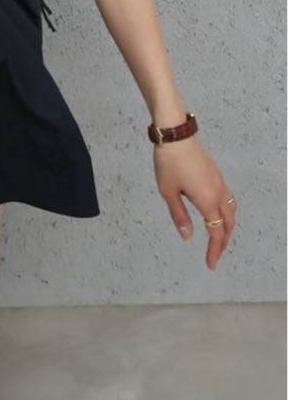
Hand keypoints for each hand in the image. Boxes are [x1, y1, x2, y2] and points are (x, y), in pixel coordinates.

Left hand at [153, 136, 235, 269]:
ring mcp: (220, 182)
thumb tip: (188, 236)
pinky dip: (226, 213)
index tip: (210, 264)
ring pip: (231, 211)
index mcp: (207, 200)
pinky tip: (216, 213)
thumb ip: (179, 215)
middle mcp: (219, 192)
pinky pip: (228, 199)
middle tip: (214, 254)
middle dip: (223, 241)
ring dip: (227, 226)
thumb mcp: (168, 192)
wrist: (176, 135)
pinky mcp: (217, 174)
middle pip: (228, 223)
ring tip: (217, 237)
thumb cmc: (168, 164)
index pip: (216, 232)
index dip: (215, 250)